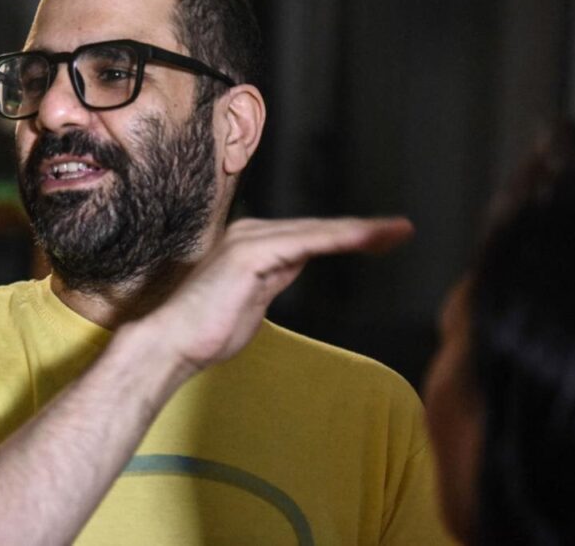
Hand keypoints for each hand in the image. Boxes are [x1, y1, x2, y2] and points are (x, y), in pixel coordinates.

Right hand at [145, 217, 413, 370]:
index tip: (381, 239)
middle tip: (402, 229)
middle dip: (362, 230)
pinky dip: (340, 238)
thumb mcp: (254, 302)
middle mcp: (251, 233)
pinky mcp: (251, 252)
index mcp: (251, 244)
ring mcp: (250, 239)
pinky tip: (368, 238)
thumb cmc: (208, 332)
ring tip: (397, 231)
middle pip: (318, 229)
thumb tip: (298, 263)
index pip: (309, 238)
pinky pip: (306, 242)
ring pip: (317, 232)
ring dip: (360, 231)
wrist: (172, 345)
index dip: (346, 237)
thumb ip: (276, 278)